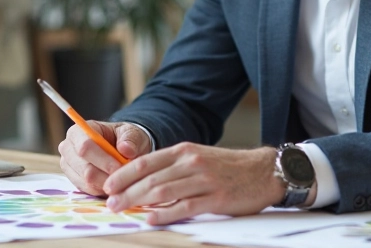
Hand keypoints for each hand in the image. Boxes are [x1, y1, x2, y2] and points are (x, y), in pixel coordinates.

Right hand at [58, 121, 151, 195]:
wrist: (120, 149)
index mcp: (78, 131)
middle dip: (107, 174)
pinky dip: (103, 189)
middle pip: (85, 168)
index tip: (120, 166)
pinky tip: (113, 183)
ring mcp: (68, 166)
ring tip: (122, 178)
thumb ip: (130, 139)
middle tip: (125, 176)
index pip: (84, 147)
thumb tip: (126, 149)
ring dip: (107, 183)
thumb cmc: (123, 138)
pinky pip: (88, 191)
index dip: (103, 159)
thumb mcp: (131, 133)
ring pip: (87, 182)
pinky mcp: (73, 181)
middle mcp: (68, 149)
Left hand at [103, 143, 284, 224]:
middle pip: (150, 178)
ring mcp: (203, 180)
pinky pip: (185, 207)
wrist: (263, 171)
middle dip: (125, 191)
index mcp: (183, 151)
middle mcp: (191, 163)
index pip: (145, 161)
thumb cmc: (227, 168)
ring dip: (138, 202)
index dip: (123, 174)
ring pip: (163, 191)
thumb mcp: (198, 158)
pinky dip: (165, 214)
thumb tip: (143, 183)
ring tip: (123, 210)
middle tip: (110, 203)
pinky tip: (151, 219)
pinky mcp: (215, 198)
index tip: (108, 185)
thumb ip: (173, 168)